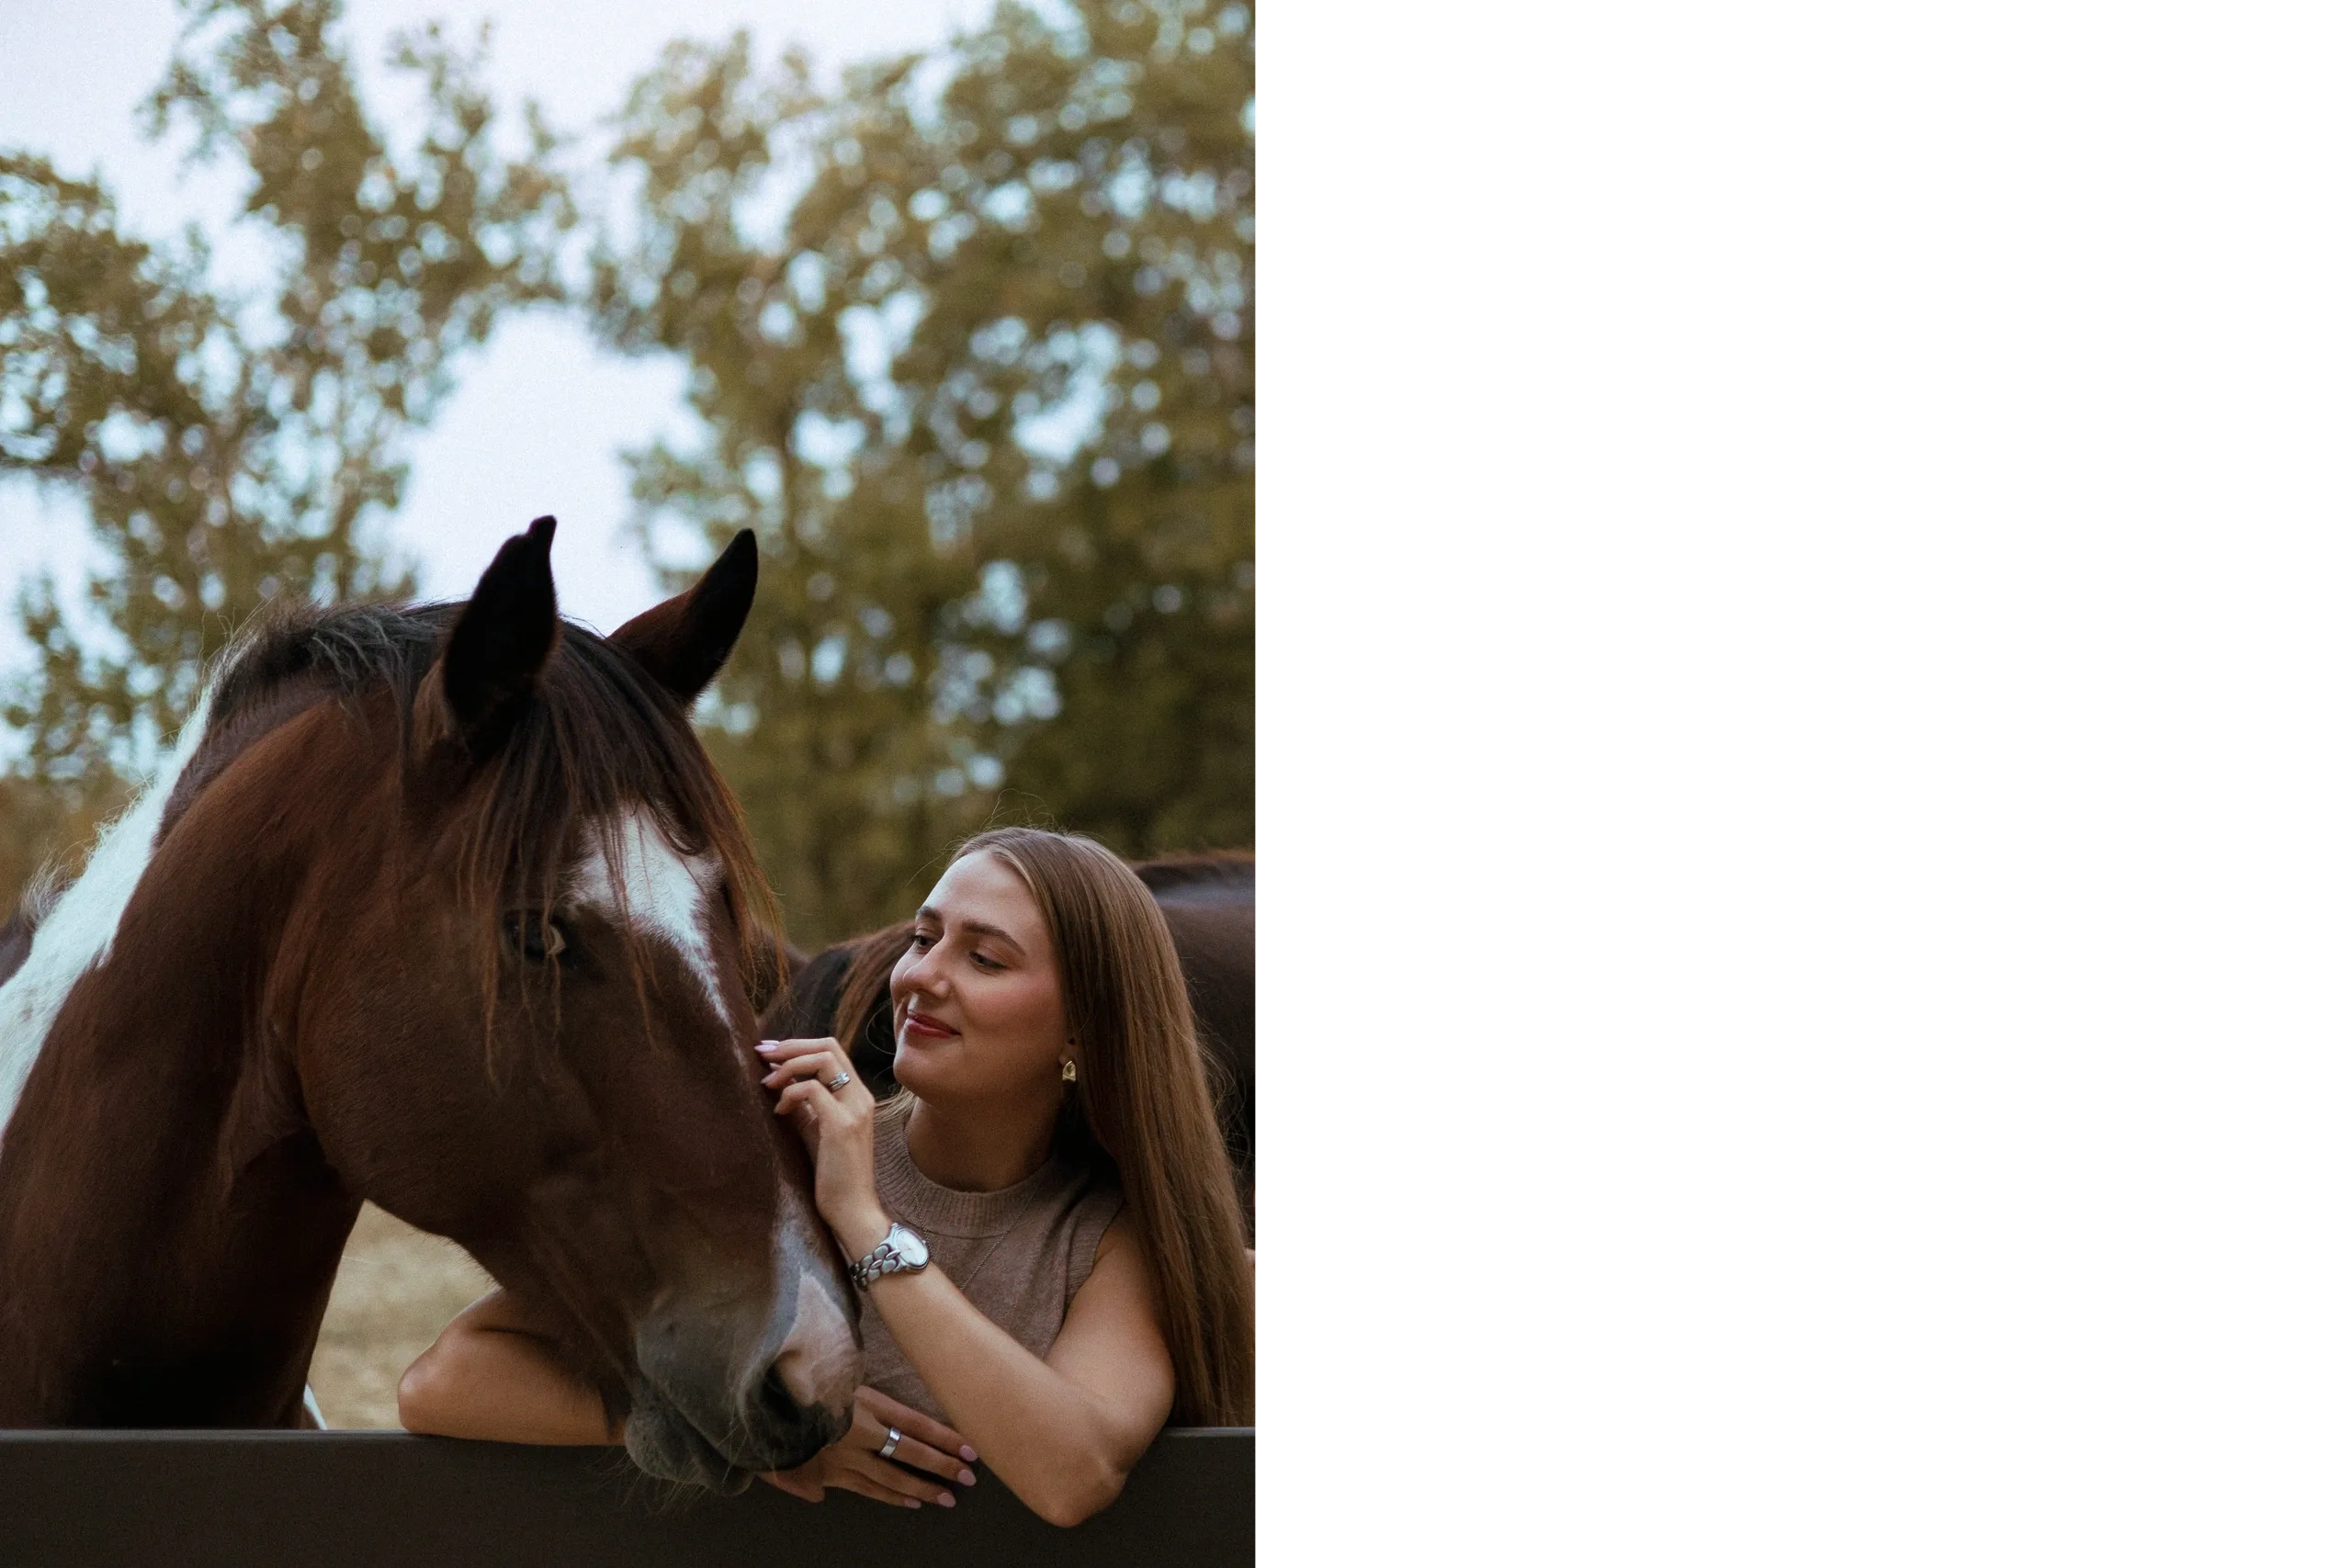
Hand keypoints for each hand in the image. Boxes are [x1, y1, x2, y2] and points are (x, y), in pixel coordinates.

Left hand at [758, 1038, 885, 1250]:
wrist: (852, 1209)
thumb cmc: (833, 1175)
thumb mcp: (816, 1131)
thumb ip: (804, 1106)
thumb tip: (776, 1082)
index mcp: (857, 1096)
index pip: (832, 1050)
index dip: (798, 1044)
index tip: (769, 1051)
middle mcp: (860, 1096)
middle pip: (829, 1046)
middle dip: (790, 1046)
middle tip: (762, 1054)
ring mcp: (854, 1109)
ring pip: (823, 1060)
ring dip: (789, 1065)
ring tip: (767, 1083)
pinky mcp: (842, 1125)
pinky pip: (812, 1090)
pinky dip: (790, 1093)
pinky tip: (779, 1110)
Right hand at [760, 1385, 979, 1507]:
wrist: (762, 1404)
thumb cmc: (801, 1384)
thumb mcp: (832, 1378)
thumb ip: (850, 1393)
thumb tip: (875, 1400)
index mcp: (866, 1401)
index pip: (916, 1420)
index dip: (944, 1435)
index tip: (970, 1446)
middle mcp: (860, 1430)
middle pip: (911, 1450)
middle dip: (942, 1465)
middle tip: (969, 1479)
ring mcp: (846, 1455)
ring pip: (892, 1475)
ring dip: (922, 1487)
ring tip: (947, 1497)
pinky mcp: (831, 1472)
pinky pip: (867, 1487)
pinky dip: (891, 1496)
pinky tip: (911, 1503)